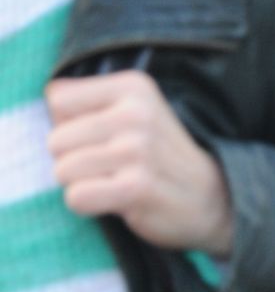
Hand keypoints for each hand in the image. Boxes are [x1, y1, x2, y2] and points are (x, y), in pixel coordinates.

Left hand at [46, 71, 234, 256]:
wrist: (208, 195)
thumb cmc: (157, 153)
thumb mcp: (134, 110)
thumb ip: (90, 100)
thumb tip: (49, 94)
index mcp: (133, 87)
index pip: (58, 98)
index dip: (67, 122)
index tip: (97, 134)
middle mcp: (135, 113)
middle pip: (55, 139)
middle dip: (71, 158)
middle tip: (106, 165)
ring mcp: (137, 150)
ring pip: (62, 170)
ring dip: (79, 183)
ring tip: (110, 181)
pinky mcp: (135, 187)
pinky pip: (76, 197)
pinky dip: (86, 204)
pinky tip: (112, 200)